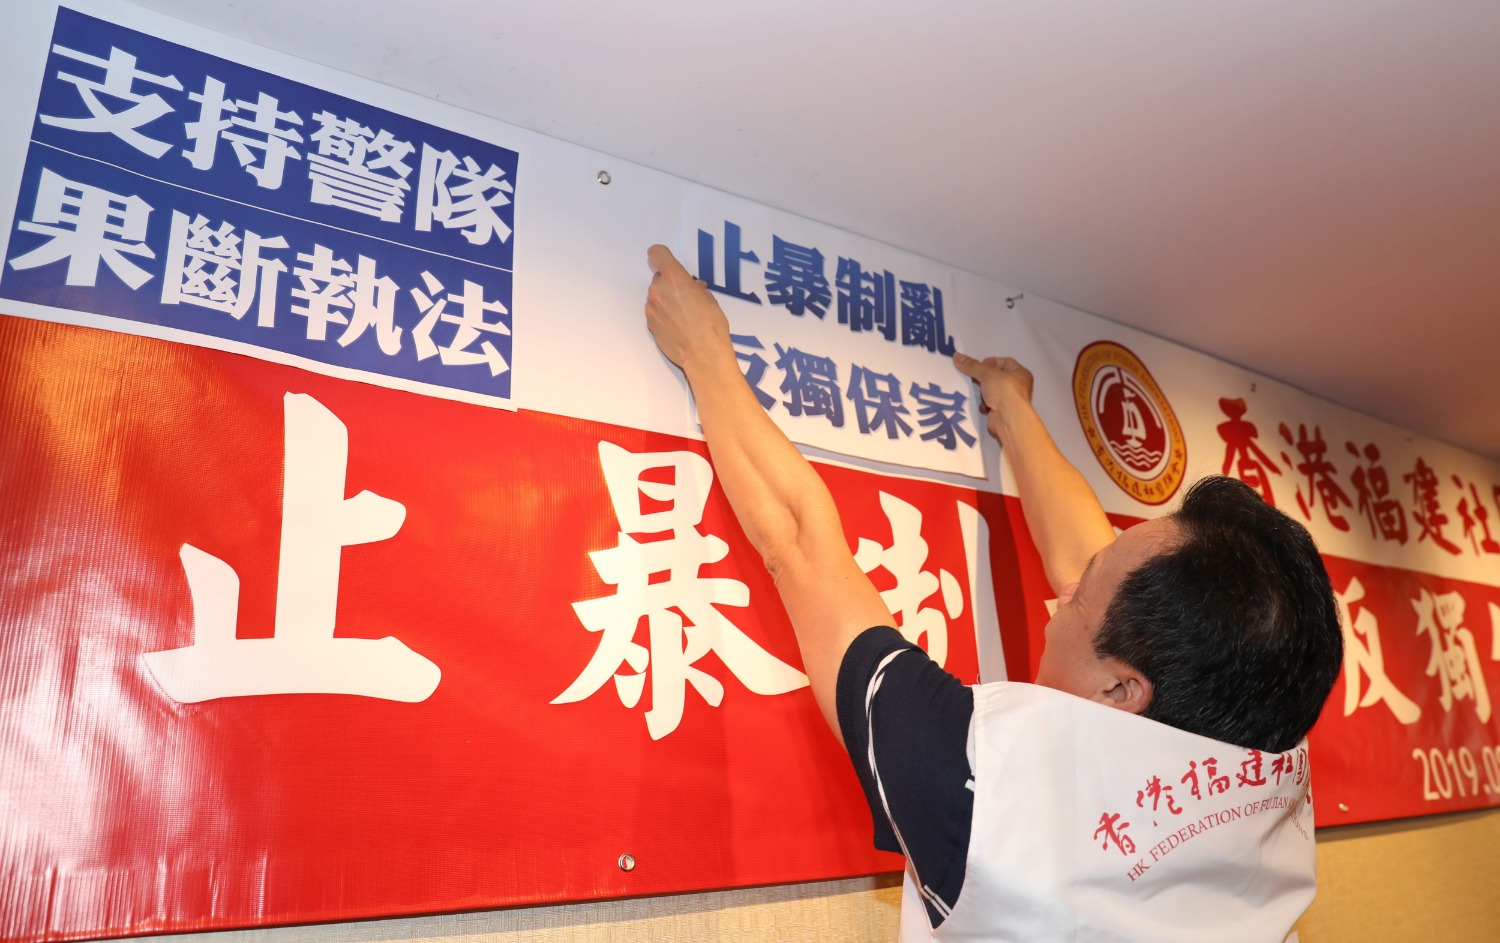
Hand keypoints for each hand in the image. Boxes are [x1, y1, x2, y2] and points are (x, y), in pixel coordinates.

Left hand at [645, 244, 732, 371]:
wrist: (703, 353)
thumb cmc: (711, 325)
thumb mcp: (710, 299)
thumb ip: (695, 288)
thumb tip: (692, 287)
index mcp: (675, 278)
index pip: (657, 253)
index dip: (662, 257)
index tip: (669, 264)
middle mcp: (658, 290)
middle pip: (659, 278)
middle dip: (670, 284)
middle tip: (686, 297)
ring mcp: (651, 308)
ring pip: (657, 296)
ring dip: (666, 300)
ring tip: (684, 315)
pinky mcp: (650, 323)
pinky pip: (656, 312)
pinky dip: (664, 315)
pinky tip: (678, 326)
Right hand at [953, 352, 1033, 414]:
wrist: (1009, 419)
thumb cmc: (1004, 391)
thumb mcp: (987, 374)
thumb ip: (972, 366)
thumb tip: (957, 356)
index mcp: (1021, 373)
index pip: (1005, 362)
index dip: (991, 362)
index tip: (979, 366)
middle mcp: (1018, 386)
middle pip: (997, 377)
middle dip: (984, 378)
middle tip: (973, 378)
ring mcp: (1011, 400)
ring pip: (992, 391)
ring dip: (983, 392)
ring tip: (976, 392)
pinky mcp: (1003, 412)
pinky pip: (991, 404)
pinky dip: (984, 404)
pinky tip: (982, 405)